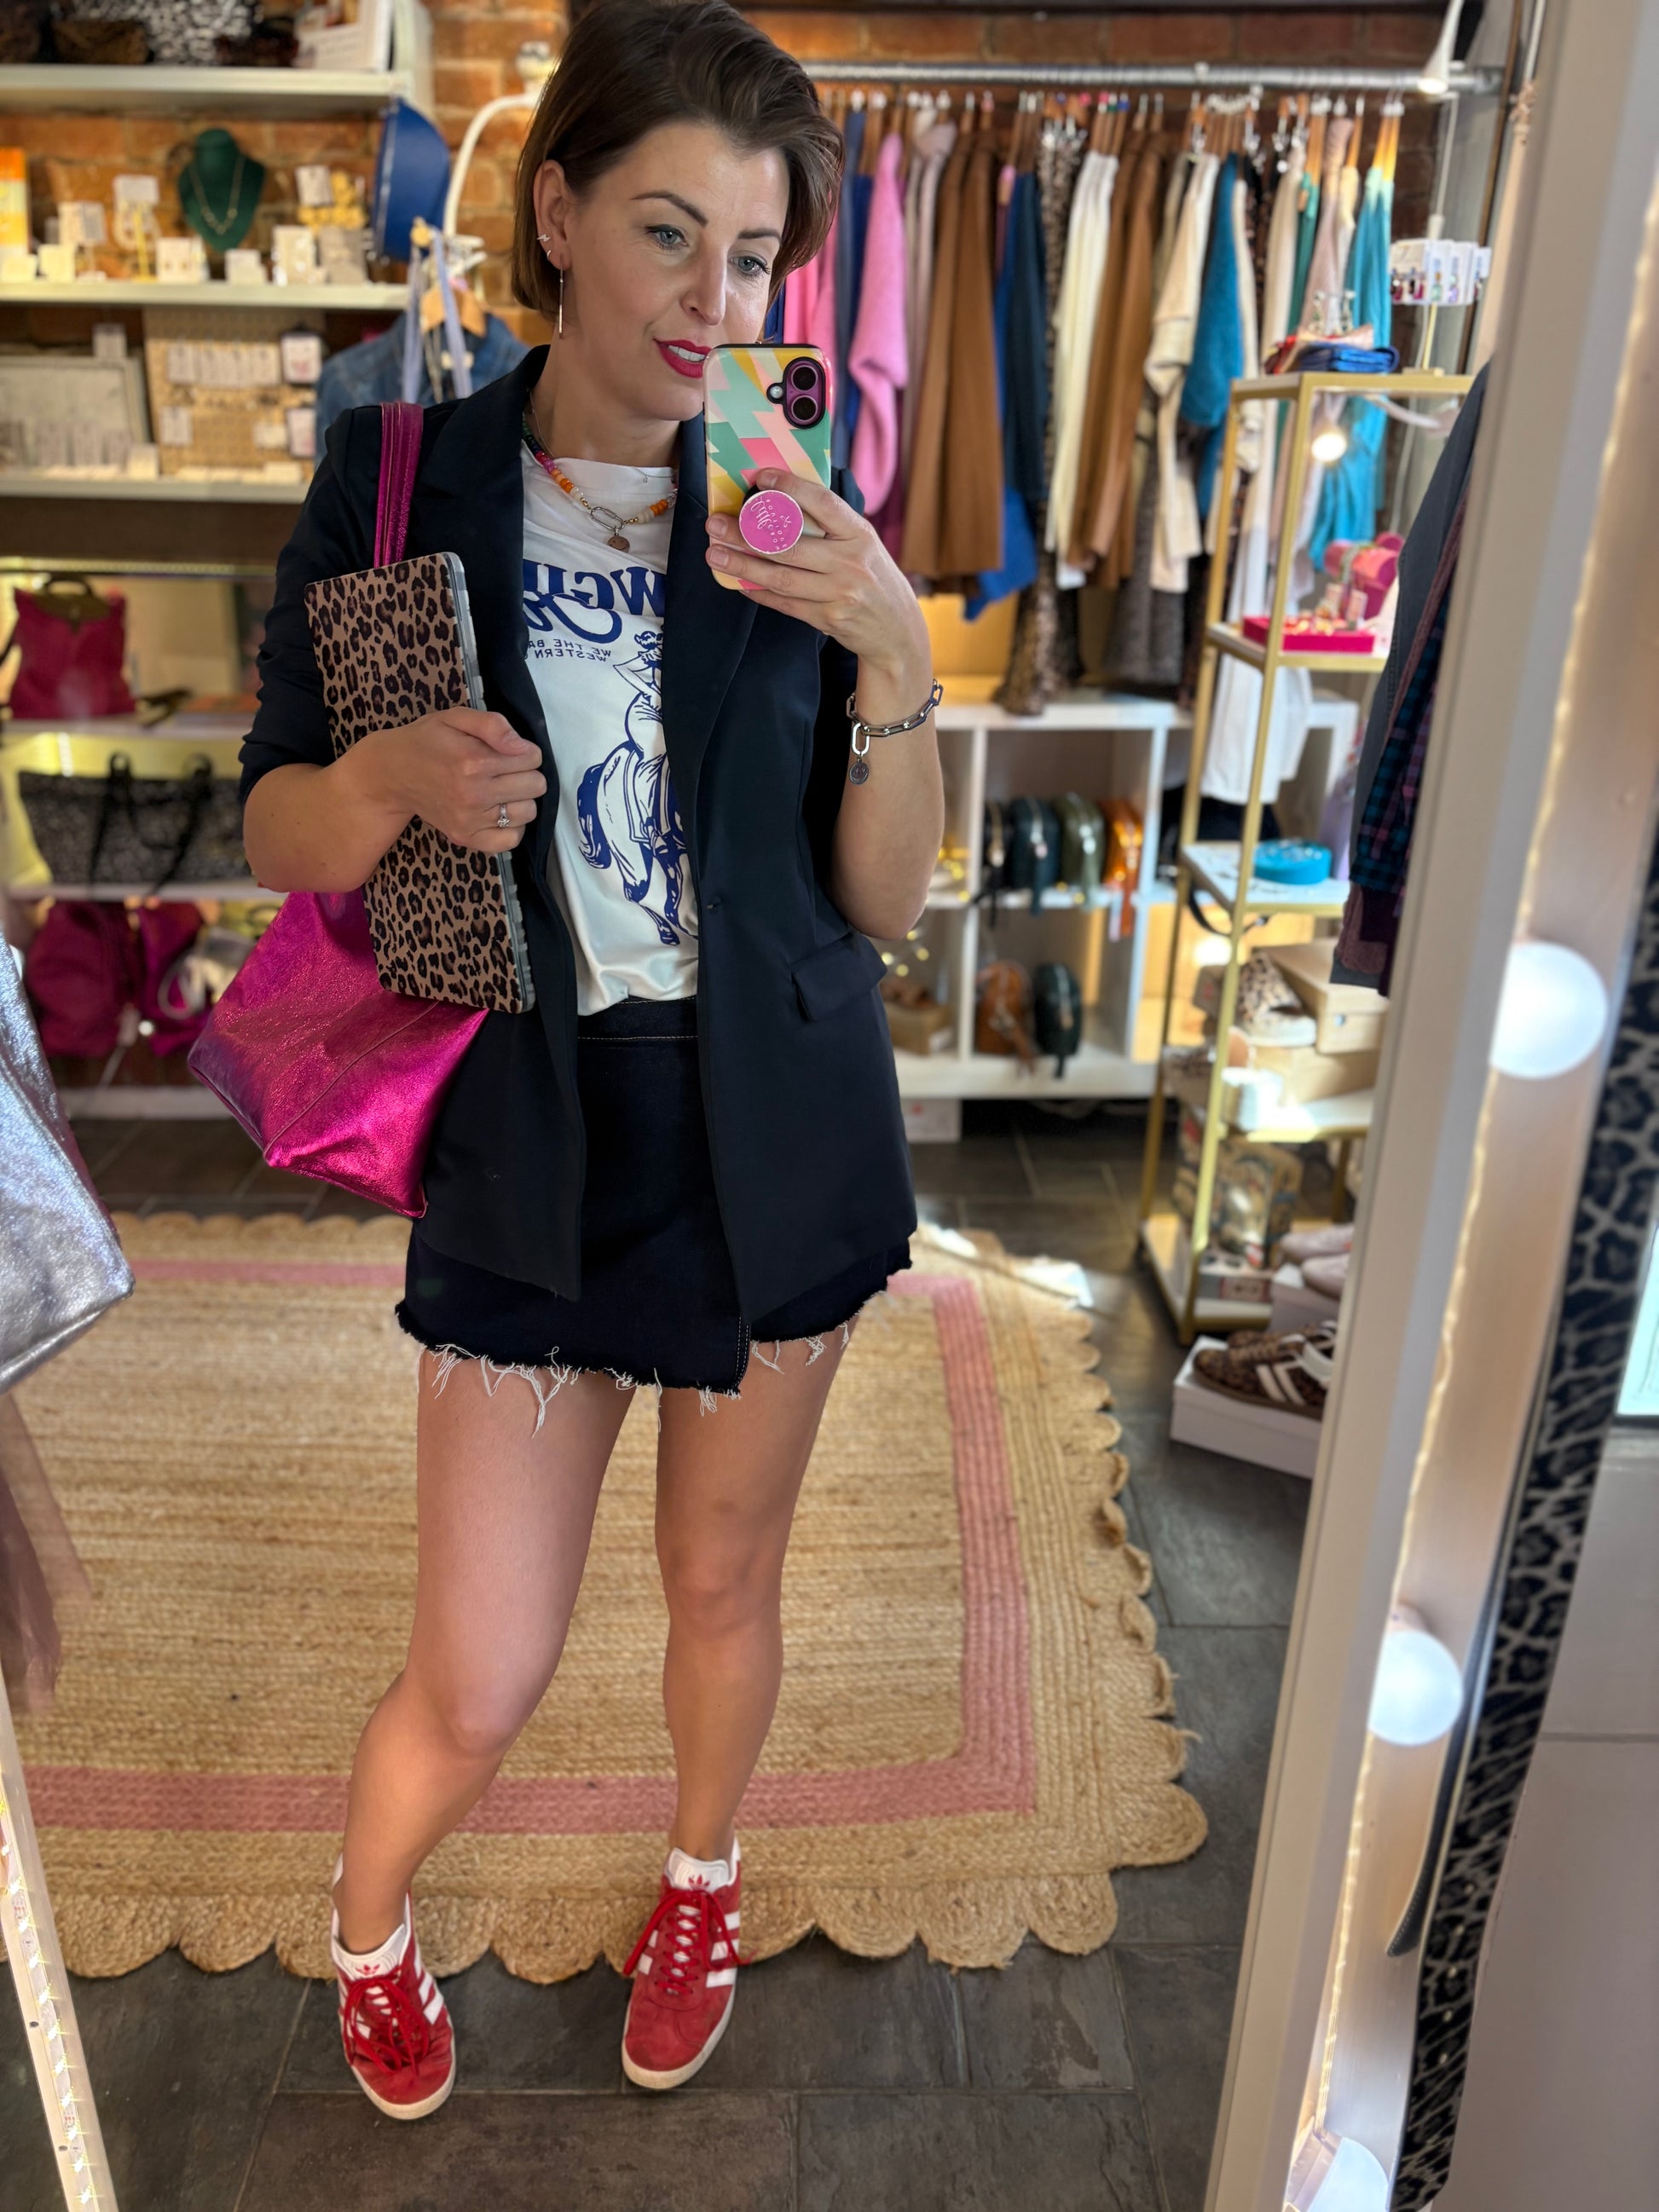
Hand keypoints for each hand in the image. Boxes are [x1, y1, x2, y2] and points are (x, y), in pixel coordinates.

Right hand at [356, 707, 545, 853]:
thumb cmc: (427, 741)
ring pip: (528, 812)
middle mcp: (474, 793)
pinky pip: (510, 840)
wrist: (393, 773)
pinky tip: (499, 812)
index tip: (509, 750)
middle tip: (504, 769)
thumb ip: (492, 725)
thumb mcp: (456, 717)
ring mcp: (470, 819)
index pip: (533, 758)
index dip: (526, 751)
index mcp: (474, 760)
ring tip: (501, 789)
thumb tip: (522, 746)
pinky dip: (512, 827)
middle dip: (526, 773)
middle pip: (535, 786)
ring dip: (521, 799)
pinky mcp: (465, 837)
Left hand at [704, 468, 930, 676]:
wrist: (897, 631)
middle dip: (745, 533)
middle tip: (715, 524)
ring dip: (743, 565)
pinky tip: (737, 580)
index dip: (790, 488)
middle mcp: (850, 563)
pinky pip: (784, 603)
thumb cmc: (874, 578)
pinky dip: (758, 591)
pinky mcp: (827, 619)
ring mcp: (839, 594)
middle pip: (789, 545)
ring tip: (715, 554)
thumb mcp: (864, 544)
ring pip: (781, 577)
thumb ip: (832, 526)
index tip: (759, 478)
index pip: (823, 503)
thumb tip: (780, 501)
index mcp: (860, 535)